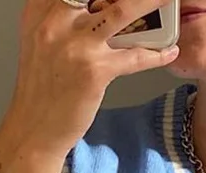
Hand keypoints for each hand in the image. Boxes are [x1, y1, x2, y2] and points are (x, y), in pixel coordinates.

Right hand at [0, 0, 178, 164]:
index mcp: (41, 10)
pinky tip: (170, 51)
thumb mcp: (40, 41)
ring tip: (168, 0)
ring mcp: (76, 45)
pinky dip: (156, 54)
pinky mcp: (94, 71)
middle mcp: (55, 21)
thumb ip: (60, 17)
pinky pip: (134, 56)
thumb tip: (93, 6)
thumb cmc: (41, 89)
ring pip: (122, 11)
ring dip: (151, 2)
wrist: (35, 128)